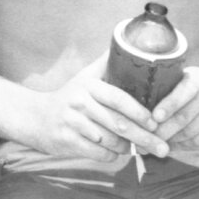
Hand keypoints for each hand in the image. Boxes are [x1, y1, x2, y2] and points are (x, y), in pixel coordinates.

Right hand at [30, 54, 170, 162]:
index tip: (155, 122)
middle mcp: (80, 102)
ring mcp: (73, 123)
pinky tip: (114, 152)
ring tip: (136, 148)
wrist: (36, 117)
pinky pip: (99, 153)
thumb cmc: (69, 97)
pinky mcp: (67, 141)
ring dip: (127, 147)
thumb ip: (106, 63)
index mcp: (88, 85)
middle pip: (118, 123)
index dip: (139, 112)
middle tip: (162, 148)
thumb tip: (128, 43)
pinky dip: (111, 155)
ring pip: (110, 141)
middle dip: (144, 137)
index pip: (119, 98)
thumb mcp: (85, 77)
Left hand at [151, 67, 198, 148]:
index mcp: (198, 76)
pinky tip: (176, 145)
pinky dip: (187, 145)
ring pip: (192, 130)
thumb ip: (169, 89)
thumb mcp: (187, 80)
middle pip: (185, 116)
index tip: (154, 117)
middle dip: (164, 129)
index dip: (168, 105)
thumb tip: (143, 108)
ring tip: (160, 142)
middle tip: (150, 137)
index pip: (183, 91)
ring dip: (173, 139)